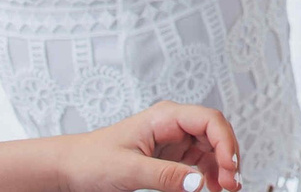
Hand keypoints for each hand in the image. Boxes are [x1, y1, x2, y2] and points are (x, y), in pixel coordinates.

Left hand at [62, 100, 241, 191]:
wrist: (68, 169)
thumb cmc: (90, 160)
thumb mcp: (128, 170)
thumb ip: (165, 176)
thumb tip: (199, 183)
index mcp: (164, 117)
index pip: (208, 120)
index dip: (226, 141)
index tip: (230, 167)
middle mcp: (172, 125)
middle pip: (214, 134)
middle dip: (227, 156)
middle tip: (232, 183)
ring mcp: (171, 141)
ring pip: (209, 150)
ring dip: (220, 168)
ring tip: (227, 188)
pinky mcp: (168, 157)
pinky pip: (196, 163)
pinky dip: (208, 175)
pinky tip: (211, 187)